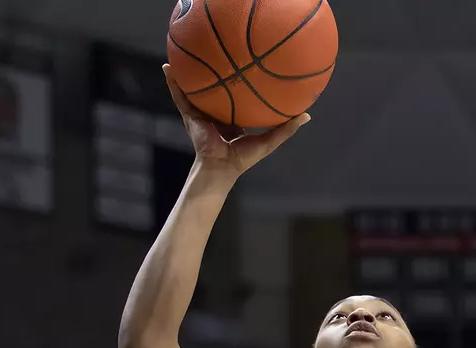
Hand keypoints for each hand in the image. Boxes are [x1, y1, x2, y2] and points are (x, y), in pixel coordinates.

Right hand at [162, 66, 308, 178]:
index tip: (242, 66)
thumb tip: (307, 115)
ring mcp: (200, 113)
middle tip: (215, 52)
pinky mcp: (190, 115)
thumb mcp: (268, 140)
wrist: (221, 168)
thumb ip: (286, 128)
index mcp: (231, 118)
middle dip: (213, 72)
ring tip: (182, 53)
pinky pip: (179, 95)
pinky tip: (168, 67)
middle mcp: (215, 113)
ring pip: (192, 88)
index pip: (234, 96)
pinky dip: (172, 82)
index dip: (237, 83)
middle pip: (213, 88)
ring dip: (187, 72)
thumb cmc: (243, 158)